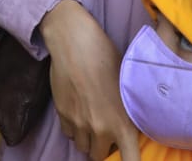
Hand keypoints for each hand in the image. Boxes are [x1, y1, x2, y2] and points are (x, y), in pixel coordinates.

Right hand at [41, 0, 140, 160]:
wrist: (75, 42)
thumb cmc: (107, 58)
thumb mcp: (128, 86)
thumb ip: (128, 112)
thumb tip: (130, 125)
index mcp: (122, 124)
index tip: (127, 156)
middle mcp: (100, 129)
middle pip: (98, 157)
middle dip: (103, 149)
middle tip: (107, 134)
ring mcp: (78, 122)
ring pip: (81, 147)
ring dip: (87, 139)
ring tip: (91, 122)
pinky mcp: (61, 113)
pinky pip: (68, 133)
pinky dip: (73, 128)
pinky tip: (78, 112)